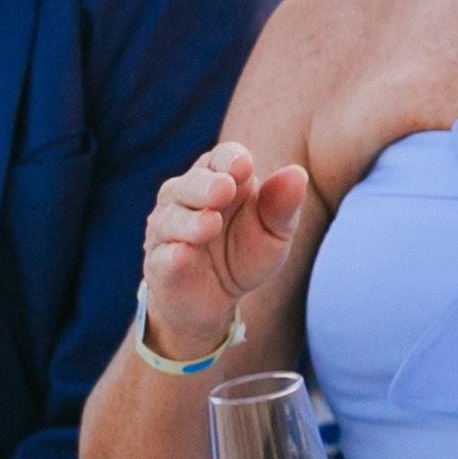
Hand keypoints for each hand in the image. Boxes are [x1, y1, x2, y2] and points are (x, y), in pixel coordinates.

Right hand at [142, 142, 308, 361]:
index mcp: (219, 179)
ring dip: (191, 221)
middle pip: (191, 183)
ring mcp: (168, 229)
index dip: (230, 160)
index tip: (243, 166)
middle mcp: (186, 197)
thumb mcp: (275, 232)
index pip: (221, 158)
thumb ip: (283, 204)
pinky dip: (172, 255)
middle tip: (224, 189)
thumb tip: (298, 173)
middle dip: (205, 186)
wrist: (217, 300)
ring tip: (211, 224)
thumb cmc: (246, 253)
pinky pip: (162, 256)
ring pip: (173, 218)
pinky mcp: (159, 263)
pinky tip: (182, 254)